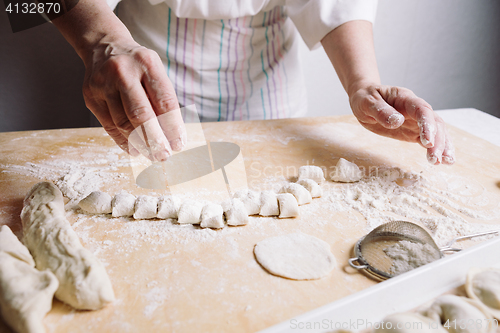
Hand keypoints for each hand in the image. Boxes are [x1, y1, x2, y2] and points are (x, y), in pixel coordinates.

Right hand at [82, 36, 185, 160]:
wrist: (104, 47)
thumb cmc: (139, 67)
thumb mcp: (156, 73)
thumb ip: (164, 101)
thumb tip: (173, 137)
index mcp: (147, 64)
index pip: (164, 101)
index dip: (173, 127)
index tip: (178, 144)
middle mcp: (123, 72)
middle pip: (140, 114)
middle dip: (154, 140)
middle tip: (164, 155)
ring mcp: (103, 84)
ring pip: (123, 124)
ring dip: (140, 144)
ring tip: (152, 154)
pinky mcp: (91, 97)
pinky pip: (109, 126)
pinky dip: (124, 141)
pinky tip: (135, 149)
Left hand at [349, 83, 454, 164]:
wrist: (363, 98)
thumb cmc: (365, 98)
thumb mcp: (367, 103)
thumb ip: (381, 111)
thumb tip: (397, 121)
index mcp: (404, 98)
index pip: (422, 110)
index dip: (428, 125)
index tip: (428, 142)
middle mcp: (414, 109)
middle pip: (434, 122)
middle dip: (438, 140)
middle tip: (435, 159)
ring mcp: (415, 120)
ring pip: (436, 131)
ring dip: (442, 146)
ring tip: (446, 162)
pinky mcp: (413, 131)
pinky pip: (428, 139)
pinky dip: (436, 149)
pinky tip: (442, 161)